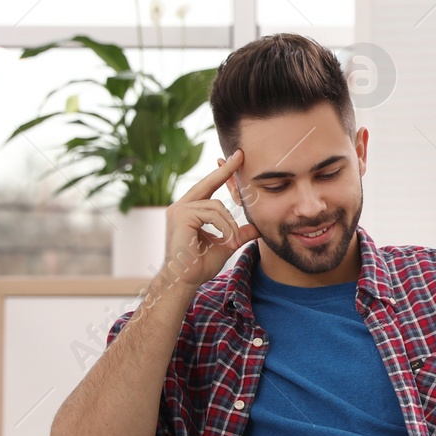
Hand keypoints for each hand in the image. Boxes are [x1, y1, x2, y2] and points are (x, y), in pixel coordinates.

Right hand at [157, 150, 261, 292]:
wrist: (185, 280)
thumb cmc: (200, 265)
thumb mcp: (226, 244)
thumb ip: (238, 233)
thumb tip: (257, 227)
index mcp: (189, 210)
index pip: (208, 188)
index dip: (222, 174)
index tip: (235, 159)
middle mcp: (181, 206)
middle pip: (208, 183)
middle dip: (225, 170)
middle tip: (241, 155)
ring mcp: (179, 210)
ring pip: (215, 205)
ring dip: (230, 225)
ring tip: (232, 242)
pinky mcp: (181, 216)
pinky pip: (212, 213)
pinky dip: (224, 227)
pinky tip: (227, 241)